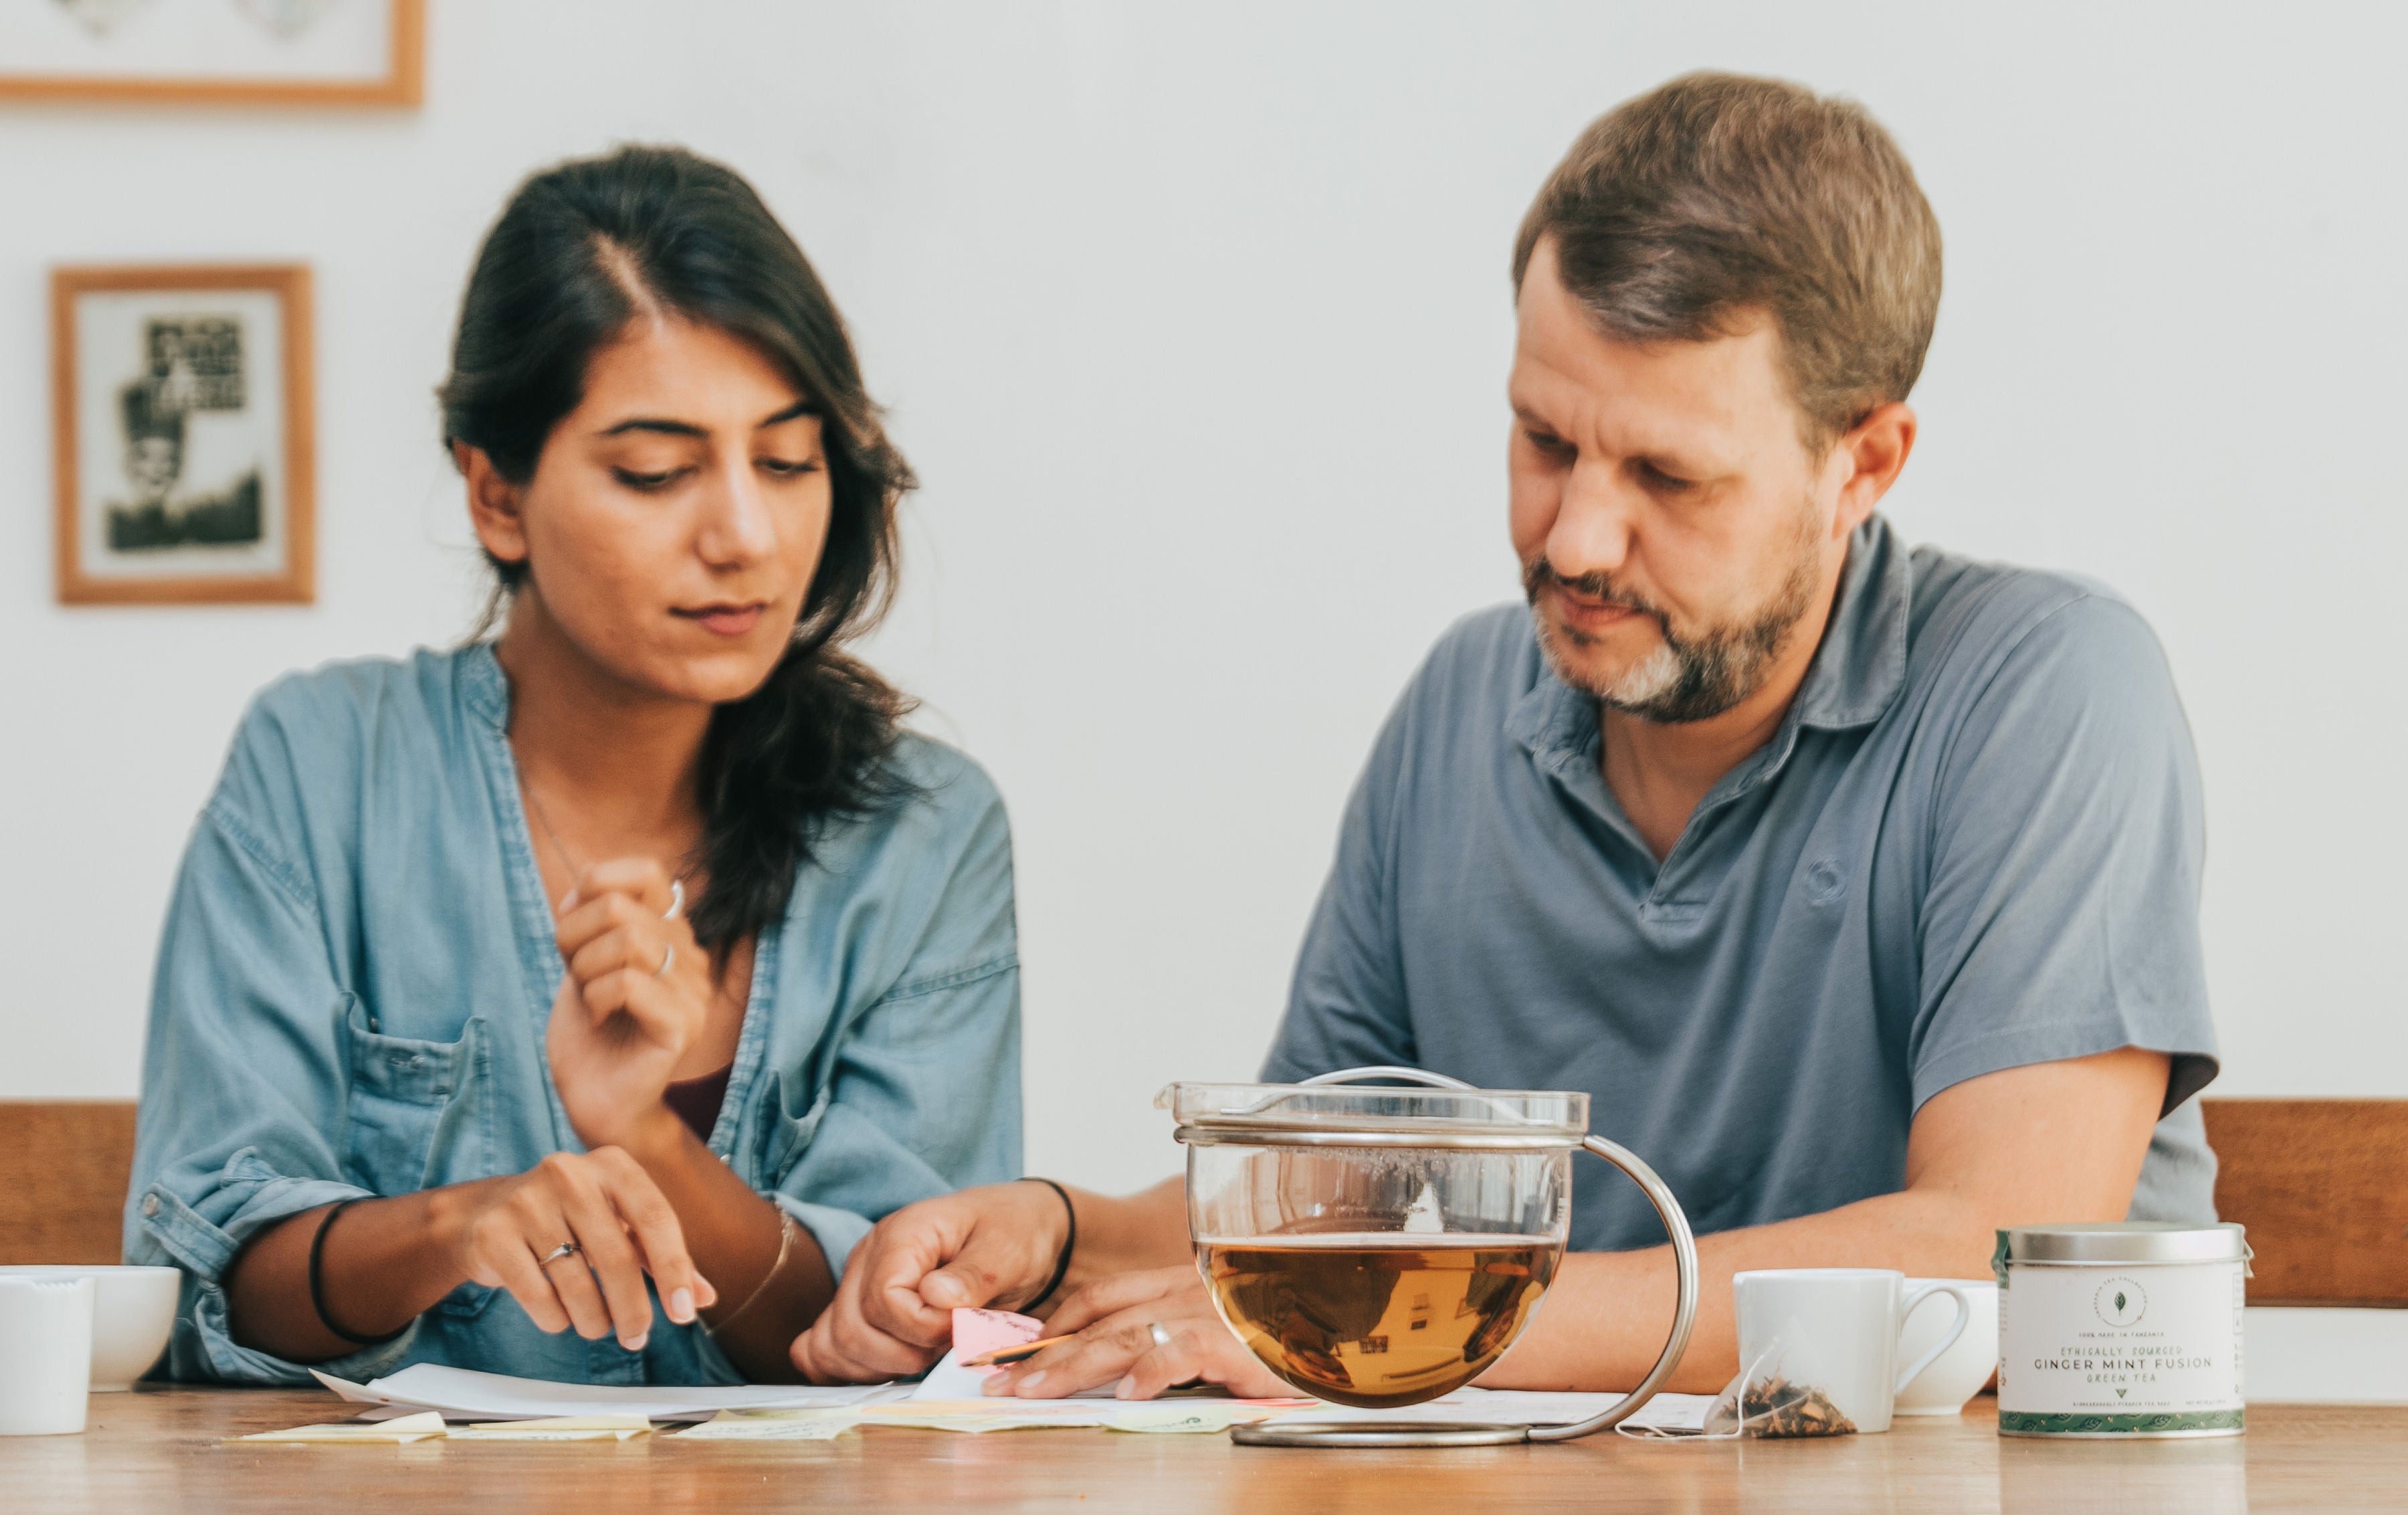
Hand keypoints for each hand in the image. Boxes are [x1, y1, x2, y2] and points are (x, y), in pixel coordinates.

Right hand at [432, 1149, 719, 1351]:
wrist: (486, 1214)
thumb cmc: (571, 1221)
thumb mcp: (619, 1225)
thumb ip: (661, 1255)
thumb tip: (705, 1297)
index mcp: (612, 1164)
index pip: (656, 1218)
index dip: (675, 1270)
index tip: (685, 1313)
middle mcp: (570, 1173)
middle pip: (617, 1257)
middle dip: (633, 1309)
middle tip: (637, 1337)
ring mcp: (527, 1199)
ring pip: (576, 1282)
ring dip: (594, 1320)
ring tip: (597, 1326)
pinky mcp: (494, 1232)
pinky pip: (538, 1295)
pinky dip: (556, 1319)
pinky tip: (561, 1317)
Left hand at [545, 858, 708, 1148]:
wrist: (597, 1103)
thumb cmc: (589, 1035)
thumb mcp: (580, 964)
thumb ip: (588, 922)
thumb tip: (585, 882)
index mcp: (669, 933)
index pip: (647, 872)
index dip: (598, 886)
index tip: (576, 931)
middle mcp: (690, 955)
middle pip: (621, 906)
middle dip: (575, 938)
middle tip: (576, 977)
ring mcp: (694, 990)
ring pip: (627, 941)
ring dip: (585, 971)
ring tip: (590, 1001)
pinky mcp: (685, 1024)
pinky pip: (629, 983)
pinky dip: (596, 999)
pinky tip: (600, 1021)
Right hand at [789, 1181, 1068, 1383]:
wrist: (1016, 1228)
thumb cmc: (1012, 1233)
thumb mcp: (1008, 1249)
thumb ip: (974, 1276)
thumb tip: (935, 1296)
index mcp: (903, 1235)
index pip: (883, 1300)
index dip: (921, 1328)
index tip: (959, 1327)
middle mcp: (868, 1257)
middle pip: (851, 1329)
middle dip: (903, 1354)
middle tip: (947, 1343)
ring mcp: (857, 1283)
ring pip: (834, 1344)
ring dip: (881, 1365)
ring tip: (928, 1350)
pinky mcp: (858, 1307)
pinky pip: (823, 1347)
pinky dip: (848, 1368)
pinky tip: (886, 1368)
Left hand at [979, 1266, 1288, 1400]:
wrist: (1340, 1328)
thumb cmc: (1276, 1334)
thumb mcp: (1211, 1332)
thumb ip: (1163, 1341)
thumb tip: (1112, 1373)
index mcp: (1175, 1284)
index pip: (1101, 1294)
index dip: (1055, 1322)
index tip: (1017, 1351)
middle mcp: (1184, 1291)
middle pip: (1098, 1319)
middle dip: (1044, 1353)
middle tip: (1001, 1381)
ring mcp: (1208, 1312)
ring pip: (1125, 1334)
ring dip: (1073, 1365)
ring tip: (1035, 1390)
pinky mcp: (1235, 1340)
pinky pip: (1182, 1352)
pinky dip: (1151, 1371)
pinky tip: (1126, 1393)